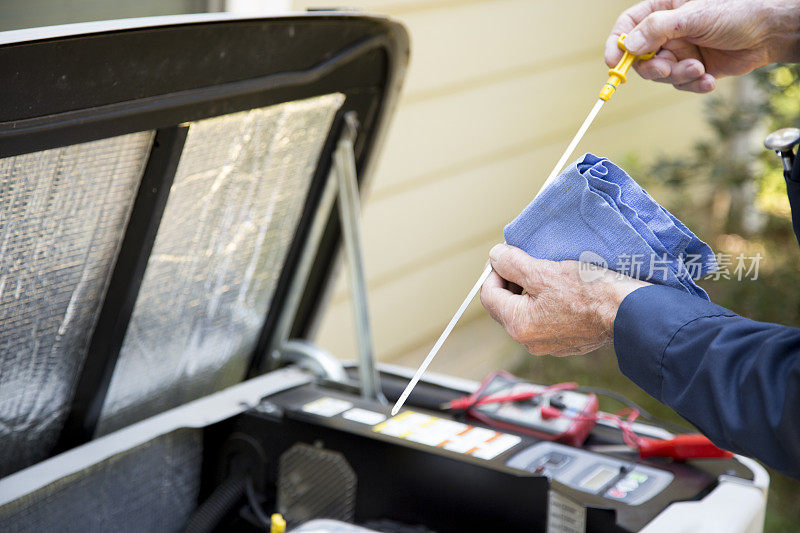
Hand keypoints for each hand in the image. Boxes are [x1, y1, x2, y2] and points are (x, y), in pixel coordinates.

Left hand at [480, 244, 648, 355]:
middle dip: (511, 281)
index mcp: (518, 325)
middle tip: (524, 262)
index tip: (505, 256)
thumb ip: (512, 264)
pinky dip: (547, 303)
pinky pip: (546, 320)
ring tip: (545, 274)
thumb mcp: (543, 271)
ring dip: (529, 292)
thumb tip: (495, 257)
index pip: (488, 295)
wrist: (629, 312)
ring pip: (526, 313)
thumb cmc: (589, 291)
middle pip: (505, 306)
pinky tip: (562, 290)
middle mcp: (529, 342)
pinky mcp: (566, 343)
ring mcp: (548, 345)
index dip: (493, 271)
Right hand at [605, 0, 799, 92]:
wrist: (770, 30)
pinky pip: (681, 84)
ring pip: (661, 74)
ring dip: (678, 77)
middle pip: (640, 57)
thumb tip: (629, 46)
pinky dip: (692, 85)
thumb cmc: (737, 10)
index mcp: (663, 10)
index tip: (613, 62)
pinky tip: (708, 79)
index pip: (627, 26)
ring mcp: (680, 50)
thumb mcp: (693, 16)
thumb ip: (657, 30)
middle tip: (667, 70)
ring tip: (699, 69)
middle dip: (653, 67)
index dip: (616, 44)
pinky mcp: (693, 68)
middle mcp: (667, 32)